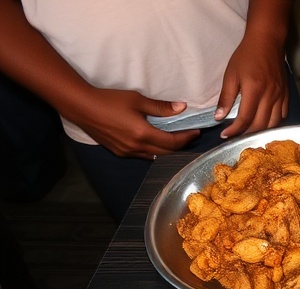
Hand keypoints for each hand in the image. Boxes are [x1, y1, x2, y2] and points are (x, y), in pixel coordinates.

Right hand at [65, 88, 198, 158]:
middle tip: (189, 136)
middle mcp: (137, 147)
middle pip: (166, 152)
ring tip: (176, 140)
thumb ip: (161, 107)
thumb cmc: (109, 100)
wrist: (81, 107)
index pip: (173, 142)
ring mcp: (127, 152)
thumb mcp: (137, 100)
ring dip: (167, 150)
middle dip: (180, 145)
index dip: (187, 138)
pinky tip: (156, 143)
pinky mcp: (119, 152)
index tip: (196, 132)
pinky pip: (143, 155)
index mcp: (143, 134)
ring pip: (155, 156)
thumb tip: (182, 107)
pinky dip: (154, 151)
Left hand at [216, 33, 288, 139]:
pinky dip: (273, 123)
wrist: (267, 42)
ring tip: (249, 132)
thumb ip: (226, 97)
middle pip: (260, 125)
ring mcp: (280, 96)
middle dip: (246, 134)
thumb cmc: (246, 56)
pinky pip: (282, 115)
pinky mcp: (286, 95)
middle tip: (236, 135)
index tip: (225, 135)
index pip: (245, 118)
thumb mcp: (231, 75)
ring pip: (273, 123)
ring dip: (261, 131)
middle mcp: (270, 96)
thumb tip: (219, 117)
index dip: (234, 130)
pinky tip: (264, 122)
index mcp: (254, 90)